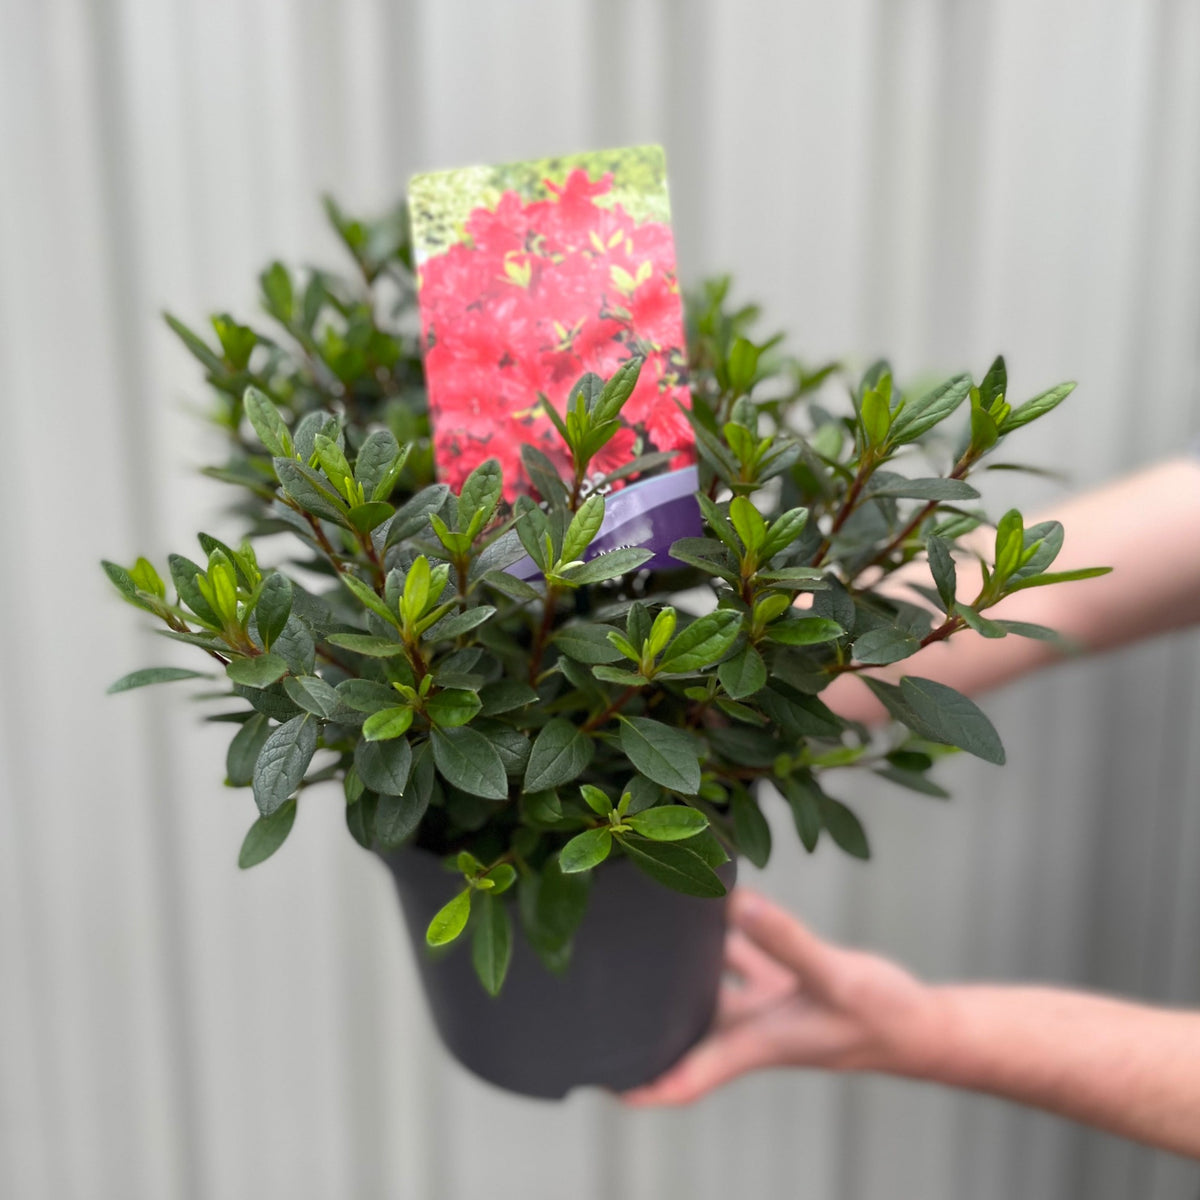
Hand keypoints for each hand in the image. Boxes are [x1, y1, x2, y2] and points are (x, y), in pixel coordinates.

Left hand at [622, 888, 942, 1105]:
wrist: (921, 1025)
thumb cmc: (883, 1020)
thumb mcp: (833, 979)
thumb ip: (786, 941)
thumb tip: (735, 905)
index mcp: (751, 1044)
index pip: (682, 1077)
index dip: (638, 1083)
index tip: (596, 1077)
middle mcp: (748, 1026)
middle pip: (679, 1026)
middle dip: (642, 1015)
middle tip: (596, 989)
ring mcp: (764, 1002)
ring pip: (704, 980)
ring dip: (677, 961)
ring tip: (636, 928)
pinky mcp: (783, 977)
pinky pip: (739, 950)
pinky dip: (721, 928)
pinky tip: (707, 895)